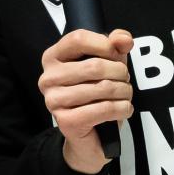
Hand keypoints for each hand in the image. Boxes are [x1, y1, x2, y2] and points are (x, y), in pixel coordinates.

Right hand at [38, 28, 134, 174]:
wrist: (90, 136)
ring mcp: (54, 100)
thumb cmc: (96, 93)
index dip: (104, 45)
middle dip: (120, 72)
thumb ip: (115, 45)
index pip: (78, 39)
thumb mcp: (108, 63)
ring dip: (124, 91)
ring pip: (103, 87)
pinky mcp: (66, 122)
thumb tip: (123, 39)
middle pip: (94, 65)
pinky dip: (122, 108)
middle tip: (125, 80)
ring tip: (125, 95)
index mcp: (53, 57)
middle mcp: (48, 78)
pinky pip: (104, 109)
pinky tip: (124, 109)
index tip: (117, 55)